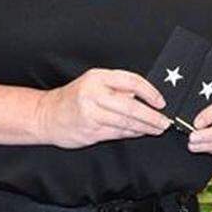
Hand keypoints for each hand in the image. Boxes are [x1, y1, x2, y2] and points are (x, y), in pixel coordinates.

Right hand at [35, 68, 170, 148]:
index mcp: (98, 77)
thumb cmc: (75, 98)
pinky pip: (117, 133)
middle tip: (165, 121)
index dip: (150, 92)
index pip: (131, 81)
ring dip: (145, 127)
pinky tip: (140, 133)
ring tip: (157, 129)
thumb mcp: (94, 83)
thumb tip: (146, 97)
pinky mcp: (89, 131)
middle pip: (131, 106)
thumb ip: (117, 88)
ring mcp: (90, 113)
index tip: (161, 102)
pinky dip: (132, 133)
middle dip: (152, 116)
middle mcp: (93, 93)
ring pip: (125, 122)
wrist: (46, 114)